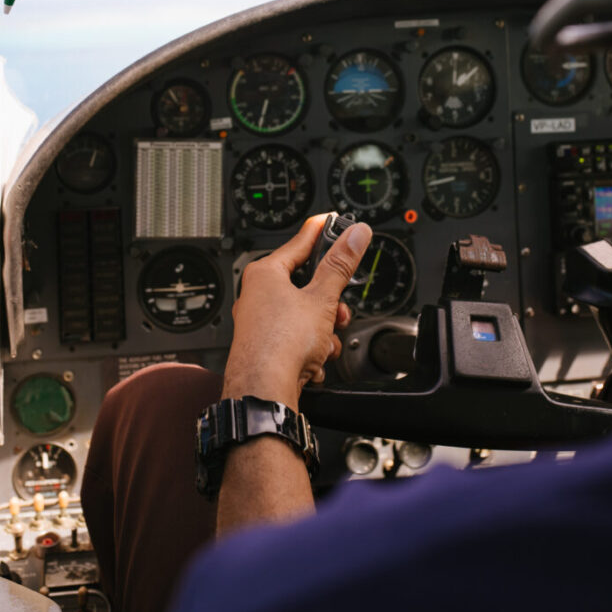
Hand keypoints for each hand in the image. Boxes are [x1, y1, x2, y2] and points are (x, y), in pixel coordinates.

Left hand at [222, 214, 372, 410]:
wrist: (263, 392)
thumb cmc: (279, 344)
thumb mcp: (321, 298)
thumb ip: (340, 265)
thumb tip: (354, 234)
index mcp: (266, 273)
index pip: (300, 242)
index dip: (322, 231)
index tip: (334, 220)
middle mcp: (257, 295)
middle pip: (307, 285)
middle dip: (329, 303)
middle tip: (338, 311)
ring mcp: (260, 323)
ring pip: (305, 316)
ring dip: (323, 331)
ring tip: (324, 343)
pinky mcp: (266, 347)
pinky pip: (297, 339)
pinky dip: (311, 349)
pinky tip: (313, 360)